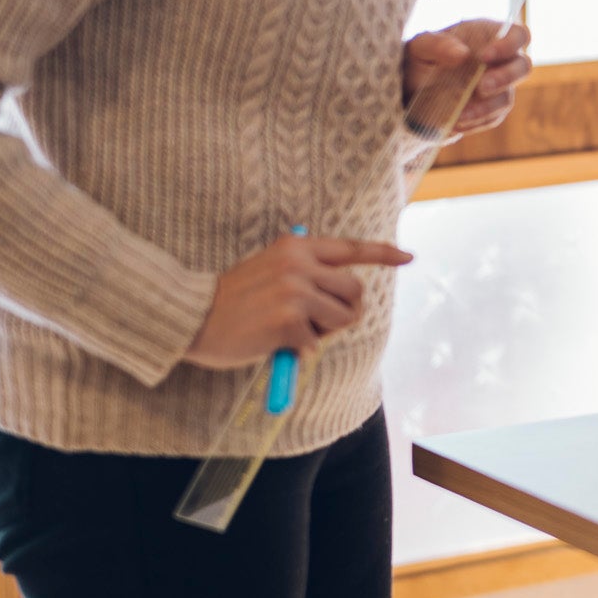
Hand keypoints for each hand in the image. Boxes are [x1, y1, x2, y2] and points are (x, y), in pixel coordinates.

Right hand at [184, 233, 413, 368]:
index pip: (351, 247)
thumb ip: (306, 272)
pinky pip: (317, 343)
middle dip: (345, 312)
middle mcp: (300, 264)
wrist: (190, 316)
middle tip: (317, 323)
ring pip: (344, 318)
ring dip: (324, 333)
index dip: (383, 253)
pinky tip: (274, 342)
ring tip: (291, 330)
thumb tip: (347, 294)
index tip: (408, 257)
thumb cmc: (233, 300)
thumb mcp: (271, 268)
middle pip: (357, 291)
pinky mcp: (288, 321)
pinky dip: (301, 350)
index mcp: (297, 247)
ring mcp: (295, 291)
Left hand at [402, 20, 531, 140]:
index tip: (486, 56)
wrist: (409, 88)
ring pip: (507, 98)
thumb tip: (462, 54)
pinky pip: (492, 118)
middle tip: (482, 86)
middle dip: (506, 77)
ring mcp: (498, 88)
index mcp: (489, 36)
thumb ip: (438, 44)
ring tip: (461, 114)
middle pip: (523, 67)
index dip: (510, 44)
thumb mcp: (419, 46)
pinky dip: (476, 121)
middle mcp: (500, 61)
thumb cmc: (419, 57)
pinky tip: (456, 122)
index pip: (518, 35)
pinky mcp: (489, 110)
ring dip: (488, 107)